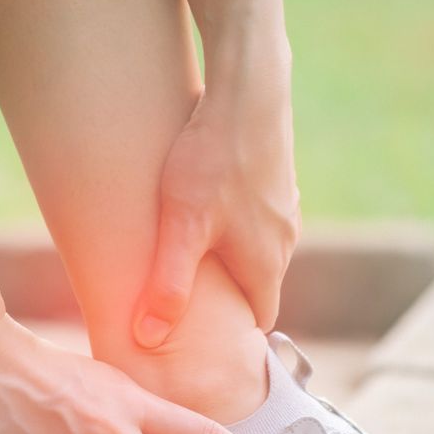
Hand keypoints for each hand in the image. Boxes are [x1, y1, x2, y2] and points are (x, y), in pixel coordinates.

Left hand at [134, 50, 298, 346]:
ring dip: (232, 256)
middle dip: (229, 298)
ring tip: (192, 255)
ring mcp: (285, 205)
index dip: (235, 336)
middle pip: (259, 284)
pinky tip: (207, 205)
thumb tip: (148, 339)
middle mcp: (284, 239)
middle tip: (190, 302)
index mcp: (265, 264)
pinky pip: (258, 215)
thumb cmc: (214, 160)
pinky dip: (237, 222)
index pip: (259, 320)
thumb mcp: (183, 229)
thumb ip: (167, 286)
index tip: (207, 343)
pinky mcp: (277, 175)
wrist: (249, 90)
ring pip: (259, 247)